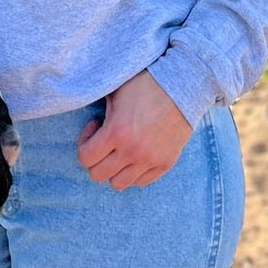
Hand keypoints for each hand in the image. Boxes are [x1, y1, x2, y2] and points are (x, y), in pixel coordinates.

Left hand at [76, 69, 192, 189]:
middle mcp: (132, 152)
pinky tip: (136, 152)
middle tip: (104, 141)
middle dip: (96, 159)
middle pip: (98, 175)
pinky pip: (142, 182)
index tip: (95, 127)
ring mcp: (150, 160)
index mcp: (116, 132)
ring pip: (119, 183)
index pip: (85, 158)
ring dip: (114, 169)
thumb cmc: (146, 83)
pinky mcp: (166, 163)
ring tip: (120, 149)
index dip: (84, 143)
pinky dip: (134, 172)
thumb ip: (99, 107)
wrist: (183, 85)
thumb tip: (88, 118)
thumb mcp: (116, 90)